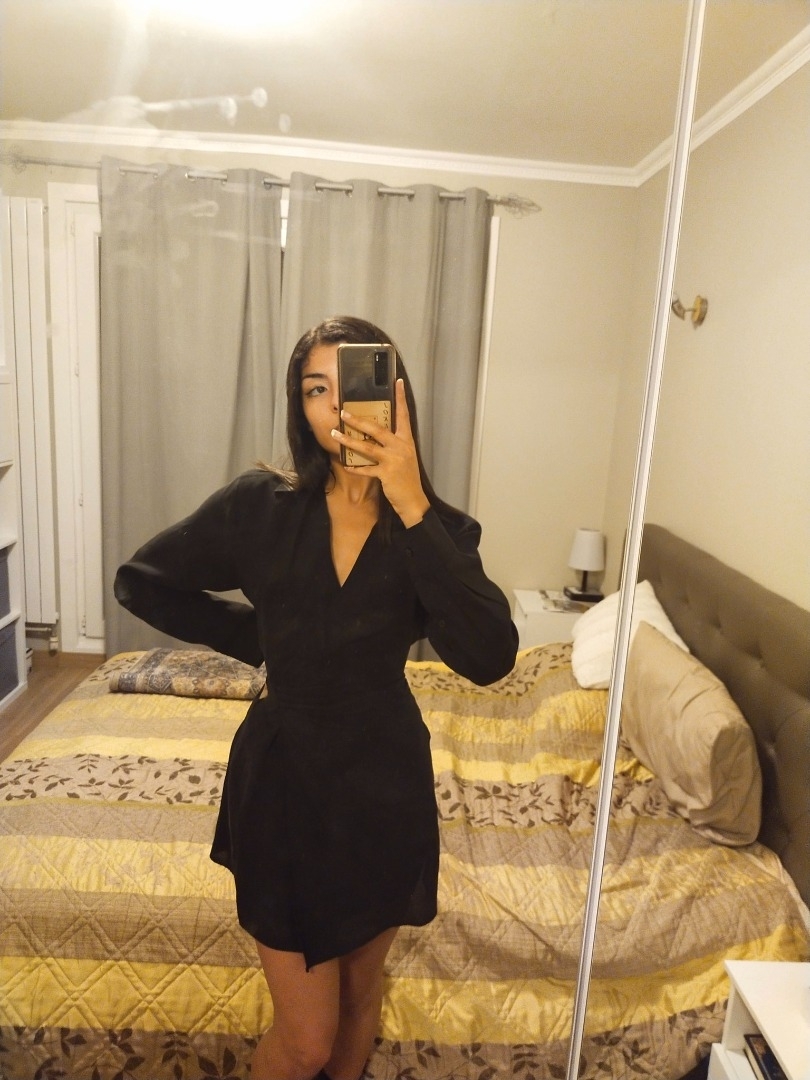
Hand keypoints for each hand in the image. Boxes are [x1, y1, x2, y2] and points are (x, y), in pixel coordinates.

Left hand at [331, 379, 429, 527]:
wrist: (414, 500)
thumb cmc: (407, 478)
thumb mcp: (405, 457)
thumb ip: (393, 445)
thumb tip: (375, 434)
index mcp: (407, 440)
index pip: (404, 415)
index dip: (401, 398)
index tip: (398, 382)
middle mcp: (401, 447)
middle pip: (377, 429)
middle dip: (358, 421)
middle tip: (344, 413)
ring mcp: (393, 460)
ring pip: (367, 447)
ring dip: (349, 440)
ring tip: (335, 433)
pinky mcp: (386, 474)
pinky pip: (366, 469)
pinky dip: (355, 467)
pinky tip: (345, 464)